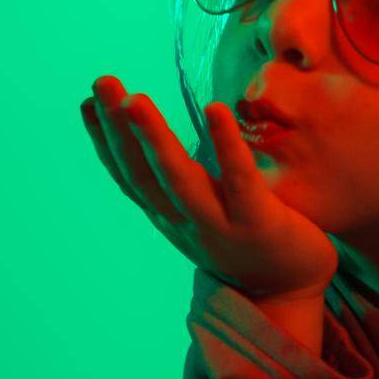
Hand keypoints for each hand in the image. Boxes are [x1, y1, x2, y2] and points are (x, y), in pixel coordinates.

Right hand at [80, 75, 337, 300]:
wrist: (290, 296)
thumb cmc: (251, 247)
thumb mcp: (206, 215)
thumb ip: (189, 184)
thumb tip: (172, 143)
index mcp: (171, 216)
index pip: (130, 176)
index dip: (106, 141)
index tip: (89, 101)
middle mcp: (185, 222)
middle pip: (142, 174)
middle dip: (118, 128)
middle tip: (103, 82)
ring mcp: (219, 224)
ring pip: (177, 179)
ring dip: (154, 138)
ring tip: (136, 99)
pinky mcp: (257, 222)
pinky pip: (238, 179)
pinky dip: (224, 144)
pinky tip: (216, 108)